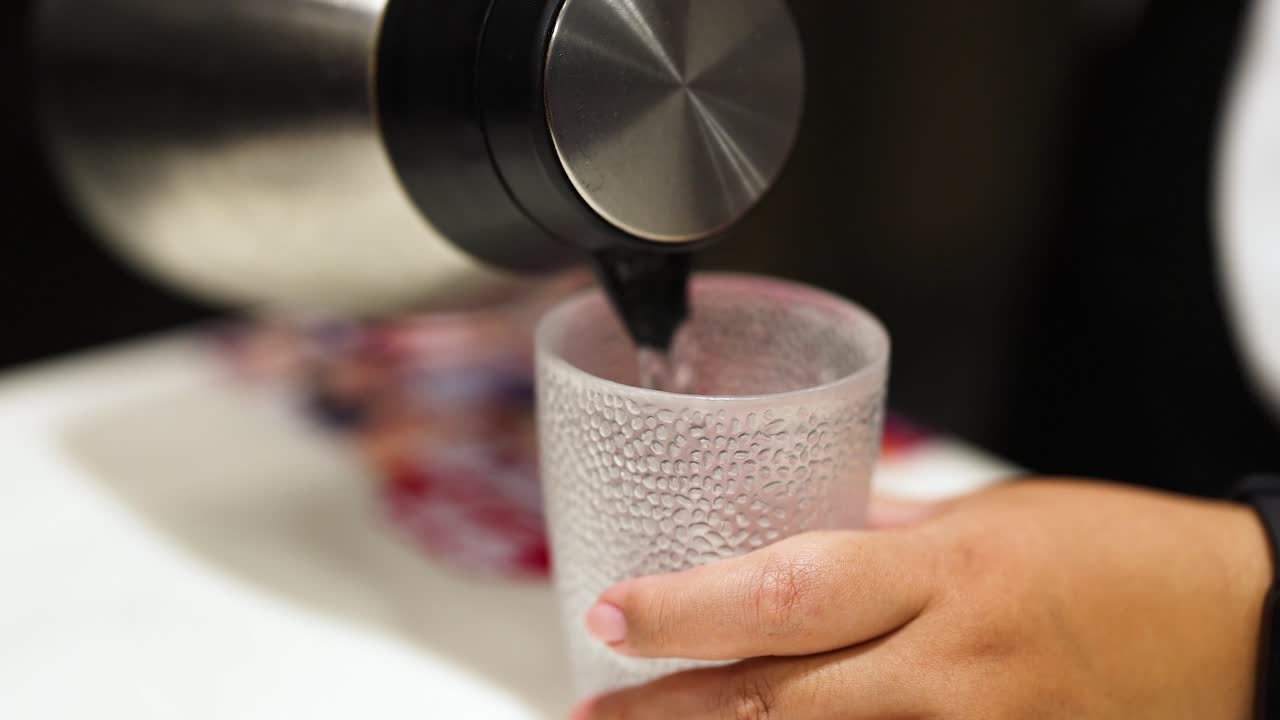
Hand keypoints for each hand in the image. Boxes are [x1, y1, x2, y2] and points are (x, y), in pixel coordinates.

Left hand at [572, 480, 1270, 718]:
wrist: (1241, 628)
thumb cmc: (1120, 558)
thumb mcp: (992, 518)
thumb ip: (887, 531)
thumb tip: (800, 527)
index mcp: (947, 572)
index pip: (787, 591)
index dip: (684, 608)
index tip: (606, 611)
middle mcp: (956, 666)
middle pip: (781, 699)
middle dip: (672, 711)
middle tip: (593, 709)